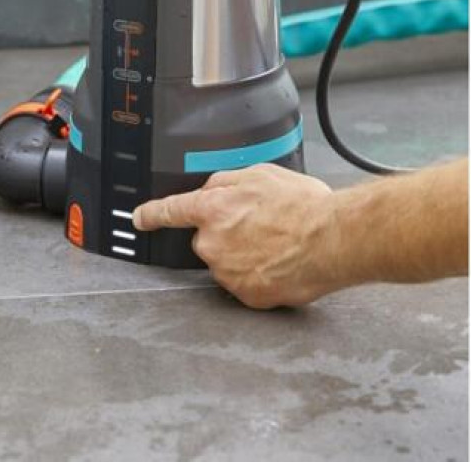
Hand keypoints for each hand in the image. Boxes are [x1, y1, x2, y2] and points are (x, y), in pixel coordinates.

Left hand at [133, 164, 344, 308]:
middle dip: (226, 235)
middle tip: (261, 227)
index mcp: (212, 210)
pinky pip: (245, 284)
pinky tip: (281, 263)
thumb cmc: (303, 206)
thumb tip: (212, 190)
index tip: (139, 219)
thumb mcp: (261, 175)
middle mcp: (213, 244)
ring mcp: (228, 274)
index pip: (170, 211)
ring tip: (278, 245)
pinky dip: (259, 276)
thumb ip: (226, 182)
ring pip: (227, 263)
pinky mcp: (246, 296)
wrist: (331, 240)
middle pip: (207, 240)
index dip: (151, 214)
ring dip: (244, 256)